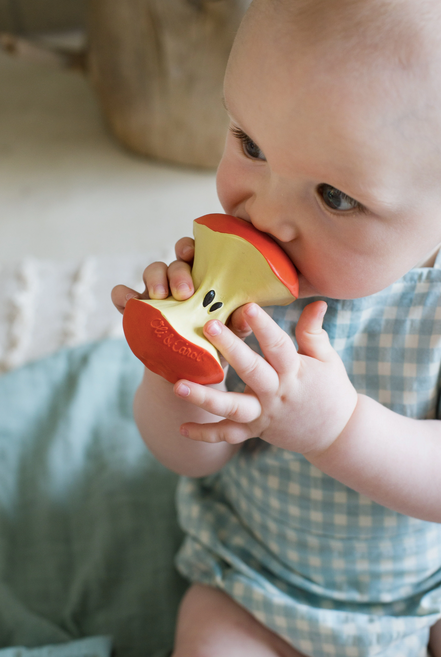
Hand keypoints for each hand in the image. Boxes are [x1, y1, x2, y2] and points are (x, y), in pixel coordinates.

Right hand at [111, 236, 252, 339]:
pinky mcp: (137, 311)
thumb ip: (239, 323)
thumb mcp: (231, 337)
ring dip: (155, 279)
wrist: (190, 375)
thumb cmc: (215, 348)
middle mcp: (179, 282)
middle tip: (185, 293)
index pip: (197, 253)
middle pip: (175, 262)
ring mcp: (156, 295)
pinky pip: (123, 295)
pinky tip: (131, 302)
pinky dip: (123, 295)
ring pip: (151, 271)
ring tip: (160, 297)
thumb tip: (246, 310)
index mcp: (204, 280)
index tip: (191, 253)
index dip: (191, 246)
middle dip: (178, 272)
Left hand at [174, 301, 357, 455]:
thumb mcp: (326, 358)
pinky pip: (228, 435)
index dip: (264, 327)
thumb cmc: (332, 390)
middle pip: (252, 371)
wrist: (337, 435)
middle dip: (231, 349)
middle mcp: (277, 393)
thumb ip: (314, 331)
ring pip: (233, 408)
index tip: (247, 307)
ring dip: (205, 398)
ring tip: (178, 386)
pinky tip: (182, 428)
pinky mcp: (255, 432)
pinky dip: (205, 434)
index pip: (279, 346)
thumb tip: (317, 301)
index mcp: (295, 372)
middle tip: (208, 326)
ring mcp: (264, 415)